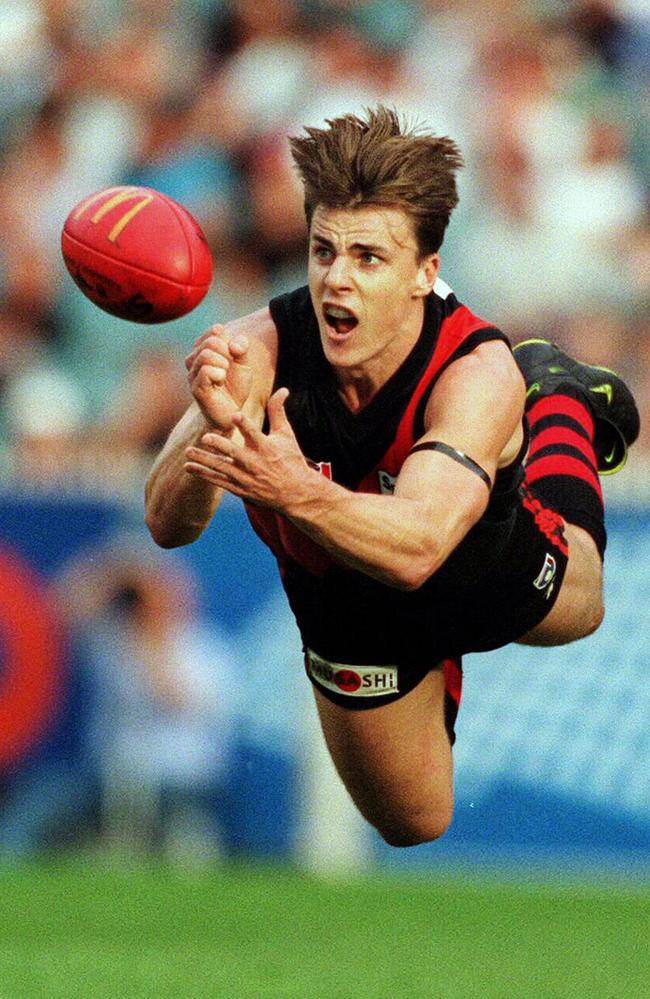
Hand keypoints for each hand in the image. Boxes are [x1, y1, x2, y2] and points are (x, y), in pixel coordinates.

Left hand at [184, 388, 312, 510]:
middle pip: (234, 453)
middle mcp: (255, 463)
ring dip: (204, 460)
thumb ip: (278, 411)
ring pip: (222, 468)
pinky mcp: (241, 489)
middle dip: (220, 445)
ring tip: (188, 451)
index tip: (234, 414)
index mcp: (267, 448)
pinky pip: (219, 481)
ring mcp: (246, 478)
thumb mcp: (287, 435)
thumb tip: (283, 389)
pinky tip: (189, 467)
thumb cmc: (291, 460)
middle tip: (205, 437)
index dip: (245, 424)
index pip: (254, 433)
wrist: (296, 493)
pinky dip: (204, 475)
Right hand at [185, 325, 251, 432]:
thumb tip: (233, 343)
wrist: (231, 412)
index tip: (235, 355)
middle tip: (230, 367)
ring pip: (205, 355)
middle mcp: (194, 360)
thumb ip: (241, 348)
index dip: (230, 340)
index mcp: (204, 350)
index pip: (216, 330)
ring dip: (223, 364)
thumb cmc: (235, 387)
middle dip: (227, 353)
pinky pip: (206, 371)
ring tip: (225, 375)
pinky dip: (219, 374)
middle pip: (210, 341)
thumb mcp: (244, 364)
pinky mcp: (196, 388)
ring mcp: (193, 374)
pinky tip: (220, 383)